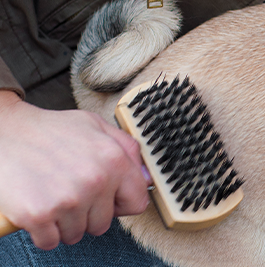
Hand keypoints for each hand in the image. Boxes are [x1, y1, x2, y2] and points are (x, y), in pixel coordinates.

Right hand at [0, 90, 150, 249]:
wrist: (3, 131)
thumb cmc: (49, 130)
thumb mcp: (96, 126)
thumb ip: (127, 150)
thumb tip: (147, 178)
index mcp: (113, 160)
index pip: (137, 203)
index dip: (119, 203)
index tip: (105, 199)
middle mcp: (95, 180)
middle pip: (103, 223)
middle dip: (87, 213)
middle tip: (69, 192)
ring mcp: (67, 199)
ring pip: (76, 234)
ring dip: (64, 222)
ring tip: (52, 196)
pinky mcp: (38, 214)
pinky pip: (49, 241)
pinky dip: (42, 231)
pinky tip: (37, 207)